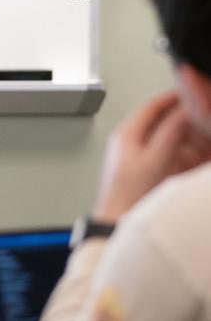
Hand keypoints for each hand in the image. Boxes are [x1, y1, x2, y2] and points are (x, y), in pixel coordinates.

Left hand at [94, 91, 210, 220]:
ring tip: (204, 140)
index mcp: (127, 133)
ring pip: (170, 139)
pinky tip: (199, 160)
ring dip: (189, 139)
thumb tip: (184, 111)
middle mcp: (131, 142)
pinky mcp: (147, 171)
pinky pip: (170, 156)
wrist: (118, 226)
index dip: (175, 97)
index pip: (153, 105)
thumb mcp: (155, 160)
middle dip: (187, 120)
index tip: (193, 94)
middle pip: (163, 121)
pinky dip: (186, 155)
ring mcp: (140, 157)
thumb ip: (170, 133)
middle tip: (204, 119)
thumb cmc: (129, 196)